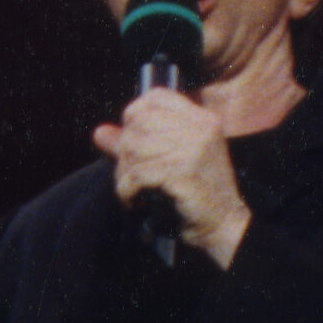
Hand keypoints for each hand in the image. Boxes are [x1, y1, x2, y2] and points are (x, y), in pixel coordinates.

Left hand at [91, 88, 250, 267]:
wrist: (223, 225)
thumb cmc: (196, 194)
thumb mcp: (171, 160)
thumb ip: (137, 143)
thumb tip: (99, 132)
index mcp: (202, 119)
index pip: (156, 97)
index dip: (135, 115)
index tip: (133, 142)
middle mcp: (199, 128)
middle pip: (139, 120)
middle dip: (125, 148)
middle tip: (130, 174)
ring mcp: (193, 148)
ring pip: (134, 147)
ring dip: (124, 173)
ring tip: (131, 190)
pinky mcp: (183, 172)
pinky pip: (137, 174)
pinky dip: (127, 190)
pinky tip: (133, 200)